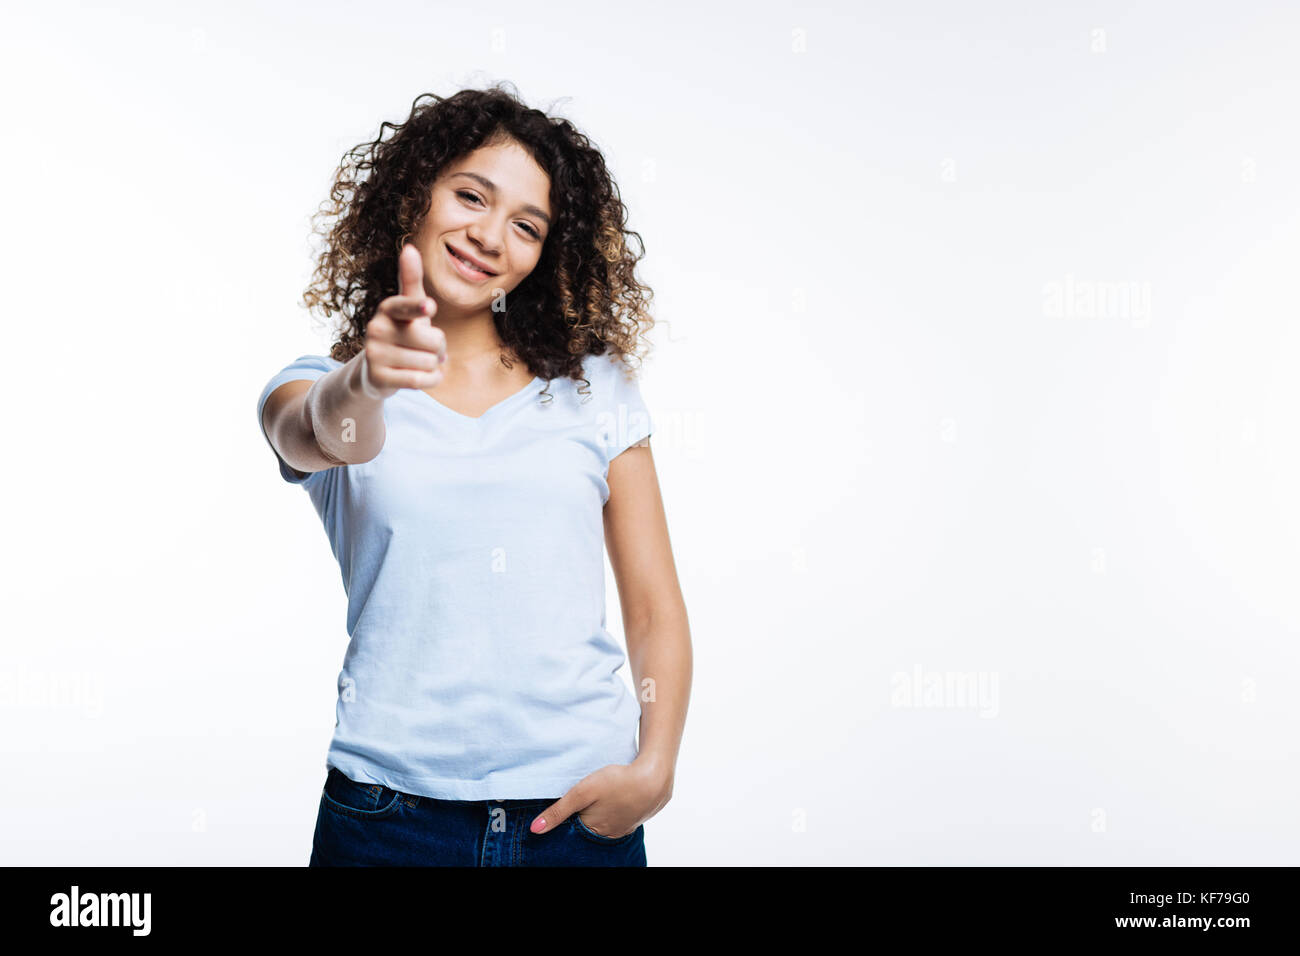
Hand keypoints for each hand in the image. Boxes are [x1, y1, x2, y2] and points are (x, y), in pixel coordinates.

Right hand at [358, 244, 447, 399]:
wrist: (375, 371)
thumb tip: (409, 247)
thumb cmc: (402, 333)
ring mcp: (375, 354)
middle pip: (433, 340)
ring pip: (429, 362)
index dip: (419, 308)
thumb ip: (412, 280)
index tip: (430, 307)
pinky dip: (430, 380)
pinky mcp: (378, 378)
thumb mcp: (408, 307)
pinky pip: (422, 380)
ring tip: (416, 361)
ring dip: (432, 365)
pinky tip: (418, 376)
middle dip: (438, 347)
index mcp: (387, 308)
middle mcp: (376, 328)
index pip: (406, 306)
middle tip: (423, 348)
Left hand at [529, 758, 672, 838]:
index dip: (569, 818)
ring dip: (602, 812)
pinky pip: (622, 816)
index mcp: (594, 830)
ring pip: (607, 822)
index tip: (569, 805)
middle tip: (587, 798)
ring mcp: (626, 827)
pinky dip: (618, 809)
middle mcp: (610, 834)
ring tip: (603, 796)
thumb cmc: (619, 782)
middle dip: (585, 816)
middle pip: (590, 827)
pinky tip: (618, 797)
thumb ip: (559, 810)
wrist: (656, 777)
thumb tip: (535, 830)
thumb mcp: (583, 791)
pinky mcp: (639, 816)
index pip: (574, 829)